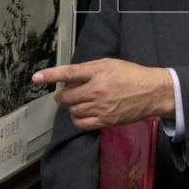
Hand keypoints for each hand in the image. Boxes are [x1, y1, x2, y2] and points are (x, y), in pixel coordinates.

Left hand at [32, 58, 173, 129]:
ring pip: (72, 111)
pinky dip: (77, 119)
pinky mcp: (105, 121)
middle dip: (63, 96)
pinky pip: (81, 124)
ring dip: (72, 107)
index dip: (50, 75)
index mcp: (98, 72)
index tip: (36, 77)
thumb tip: (70, 77)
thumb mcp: (109, 64)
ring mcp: (100, 107)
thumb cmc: (131, 75)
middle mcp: (97, 90)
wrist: (152, 92)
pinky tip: (83, 114)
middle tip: (68, 93)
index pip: (69, 73)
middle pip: (66, 97)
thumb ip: (89, 70)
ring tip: (81, 102)